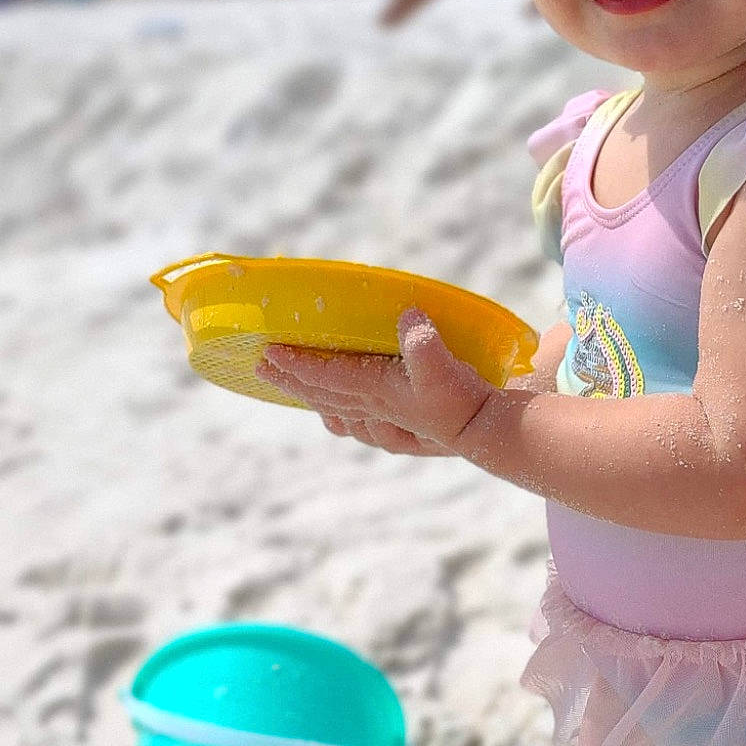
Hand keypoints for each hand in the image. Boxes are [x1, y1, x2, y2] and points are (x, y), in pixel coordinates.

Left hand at [256, 310, 495, 457]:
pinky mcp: (401, 424)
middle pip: (321, 393)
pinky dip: (339, 416)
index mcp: (377, 390)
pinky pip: (357, 422)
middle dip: (289, 379)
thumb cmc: (462, 399)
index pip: (327, 375)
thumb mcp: (445, 369)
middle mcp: (374, 406)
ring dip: (308, 396)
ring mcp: (385, 418)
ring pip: (335, 408)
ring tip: (289, 385)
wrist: (485, 431)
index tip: (269, 352)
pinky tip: (337, 416)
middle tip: (260, 367)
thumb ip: (424, 343)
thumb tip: (408, 314)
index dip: (297, 363)